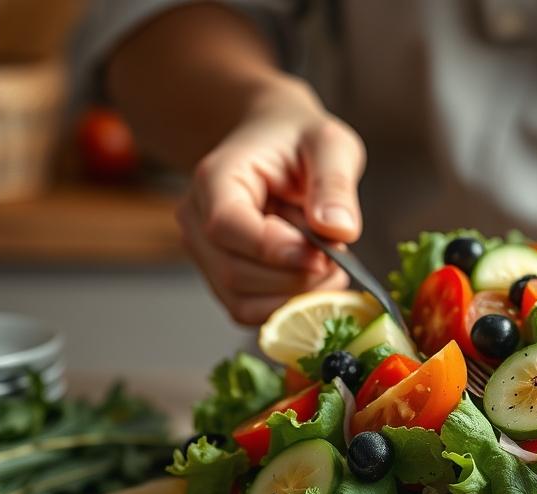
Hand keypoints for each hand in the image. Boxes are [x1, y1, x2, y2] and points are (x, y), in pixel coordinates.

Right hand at [176, 77, 365, 324]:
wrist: (277, 144)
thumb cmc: (301, 141)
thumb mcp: (329, 145)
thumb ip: (335, 184)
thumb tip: (339, 230)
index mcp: (215, 178)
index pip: (227, 226)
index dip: (275, 250)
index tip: (323, 255)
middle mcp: (197, 219)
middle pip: (235, 272)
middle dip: (296, 277)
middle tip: (339, 260)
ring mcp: (205, 253)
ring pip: (242, 301)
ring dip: (295, 298)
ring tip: (329, 267)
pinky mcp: (222, 277)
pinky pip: (249, 310)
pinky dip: (287, 307)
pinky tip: (313, 280)